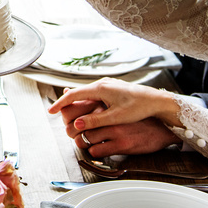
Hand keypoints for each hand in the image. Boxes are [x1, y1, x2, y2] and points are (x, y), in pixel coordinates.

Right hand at [48, 78, 183, 148]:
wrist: (156, 100)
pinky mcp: (112, 88)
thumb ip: (95, 120)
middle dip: (66, 102)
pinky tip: (84, 107)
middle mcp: (102, 83)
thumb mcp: (116, 117)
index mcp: (100, 88)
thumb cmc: (139, 107)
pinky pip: (93, 93)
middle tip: (56, 112)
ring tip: (66, 110)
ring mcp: (107, 85)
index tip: (51, 111)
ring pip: (86, 92)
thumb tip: (77, 124)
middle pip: (78, 92)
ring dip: (75, 101)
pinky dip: (85, 100)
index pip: (73, 95)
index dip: (60, 103)